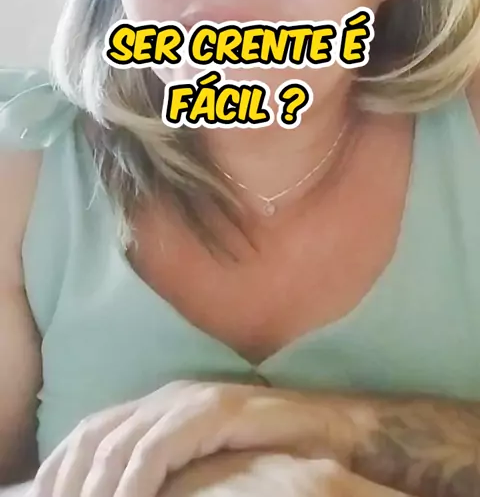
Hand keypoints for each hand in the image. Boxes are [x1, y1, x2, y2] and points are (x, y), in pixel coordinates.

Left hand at [30, 380, 368, 496]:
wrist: (329, 430)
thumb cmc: (267, 455)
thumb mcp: (205, 464)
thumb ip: (168, 471)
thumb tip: (125, 496)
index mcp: (159, 404)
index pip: (93, 430)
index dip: (63, 466)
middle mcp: (169, 396)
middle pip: (97, 434)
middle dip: (71, 479)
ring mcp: (193, 399)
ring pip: (121, 442)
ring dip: (97, 486)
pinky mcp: (216, 410)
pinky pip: (160, 447)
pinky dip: (135, 480)